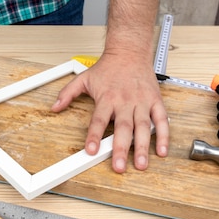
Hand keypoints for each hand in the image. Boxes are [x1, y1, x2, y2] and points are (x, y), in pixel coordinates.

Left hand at [52, 52, 168, 172]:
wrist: (129, 51)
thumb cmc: (108, 67)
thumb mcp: (83, 78)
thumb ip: (67, 93)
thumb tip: (54, 107)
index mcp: (107, 98)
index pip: (99, 120)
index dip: (94, 136)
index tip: (90, 150)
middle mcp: (125, 102)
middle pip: (123, 128)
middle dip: (121, 149)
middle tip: (119, 167)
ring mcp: (142, 102)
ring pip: (143, 127)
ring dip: (143, 147)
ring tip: (141, 164)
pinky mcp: (155, 101)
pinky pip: (161, 120)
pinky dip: (164, 135)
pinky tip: (162, 150)